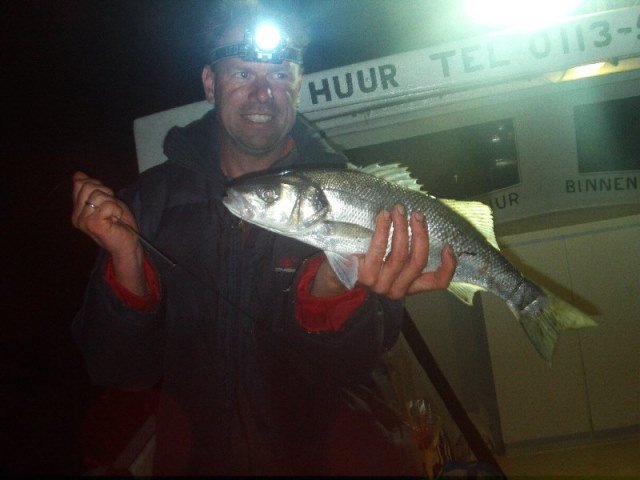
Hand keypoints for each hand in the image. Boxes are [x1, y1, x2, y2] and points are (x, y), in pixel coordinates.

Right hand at [71, 171, 147, 294]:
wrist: (127, 244)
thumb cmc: (119, 223)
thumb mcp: (105, 201)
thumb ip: (91, 189)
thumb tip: (78, 175)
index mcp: (77, 210)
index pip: (81, 183)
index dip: (99, 186)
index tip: (107, 200)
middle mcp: (76, 216)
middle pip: (88, 186)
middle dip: (106, 193)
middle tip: (112, 209)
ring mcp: (83, 221)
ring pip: (98, 195)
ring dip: (112, 203)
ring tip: (114, 215)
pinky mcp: (93, 224)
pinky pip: (107, 205)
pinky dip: (116, 209)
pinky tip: (116, 219)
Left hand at [357, 204, 456, 299]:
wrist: (337, 275)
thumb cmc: (367, 262)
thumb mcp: (391, 261)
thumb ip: (407, 251)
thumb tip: (420, 222)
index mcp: (409, 286)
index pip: (437, 283)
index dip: (448, 266)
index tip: (448, 246)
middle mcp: (398, 289)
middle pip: (418, 261)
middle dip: (420, 234)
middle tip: (417, 214)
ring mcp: (381, 285)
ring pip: (399, 255)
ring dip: (401, 228)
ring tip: (398, 210)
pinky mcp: (365, 276)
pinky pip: (378, 249)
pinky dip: (383, 229)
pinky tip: (383, 216)